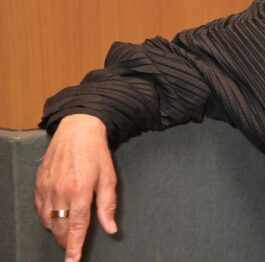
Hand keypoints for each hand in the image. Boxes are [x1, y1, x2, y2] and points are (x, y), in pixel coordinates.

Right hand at [35, 114, 117, 261]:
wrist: (77, 130)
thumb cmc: (96, 154)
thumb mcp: (109, 178)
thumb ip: (108, 206)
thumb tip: (111, 229)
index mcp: (80, 191)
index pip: (76, 227)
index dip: (74, 247)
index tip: (73, 261)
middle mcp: (60, 192)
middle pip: (59, 228)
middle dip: (65, 241)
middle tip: (73, 247)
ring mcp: (47, 188)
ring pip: (48, 220)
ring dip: (56, 230)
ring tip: (66, 232)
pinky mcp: (39, 184)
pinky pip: (40, 209)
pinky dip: (47, 218)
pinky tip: (56, 217)